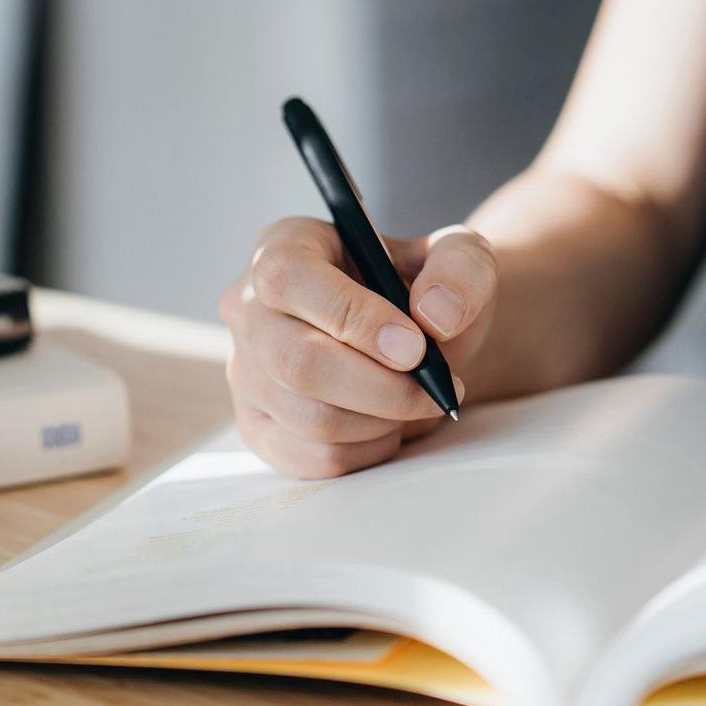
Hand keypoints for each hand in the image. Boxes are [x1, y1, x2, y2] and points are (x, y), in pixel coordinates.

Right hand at [219, 218, 494, 477]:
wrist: (418, 340)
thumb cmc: (427, 290)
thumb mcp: (459, 258)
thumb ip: (460, 269)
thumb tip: (436, 313)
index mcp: (284, 246)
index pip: (288, 279)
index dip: (352, 317)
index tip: (415, 347)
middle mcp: (248, 308)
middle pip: (297, 363)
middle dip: (383, 388)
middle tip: (436, 389)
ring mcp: (245, 372)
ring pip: (311, 419)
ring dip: (384, 421)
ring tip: (417, 401)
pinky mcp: (258, 428)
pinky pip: (314, 458)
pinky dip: (368, 451)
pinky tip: (389, 424)